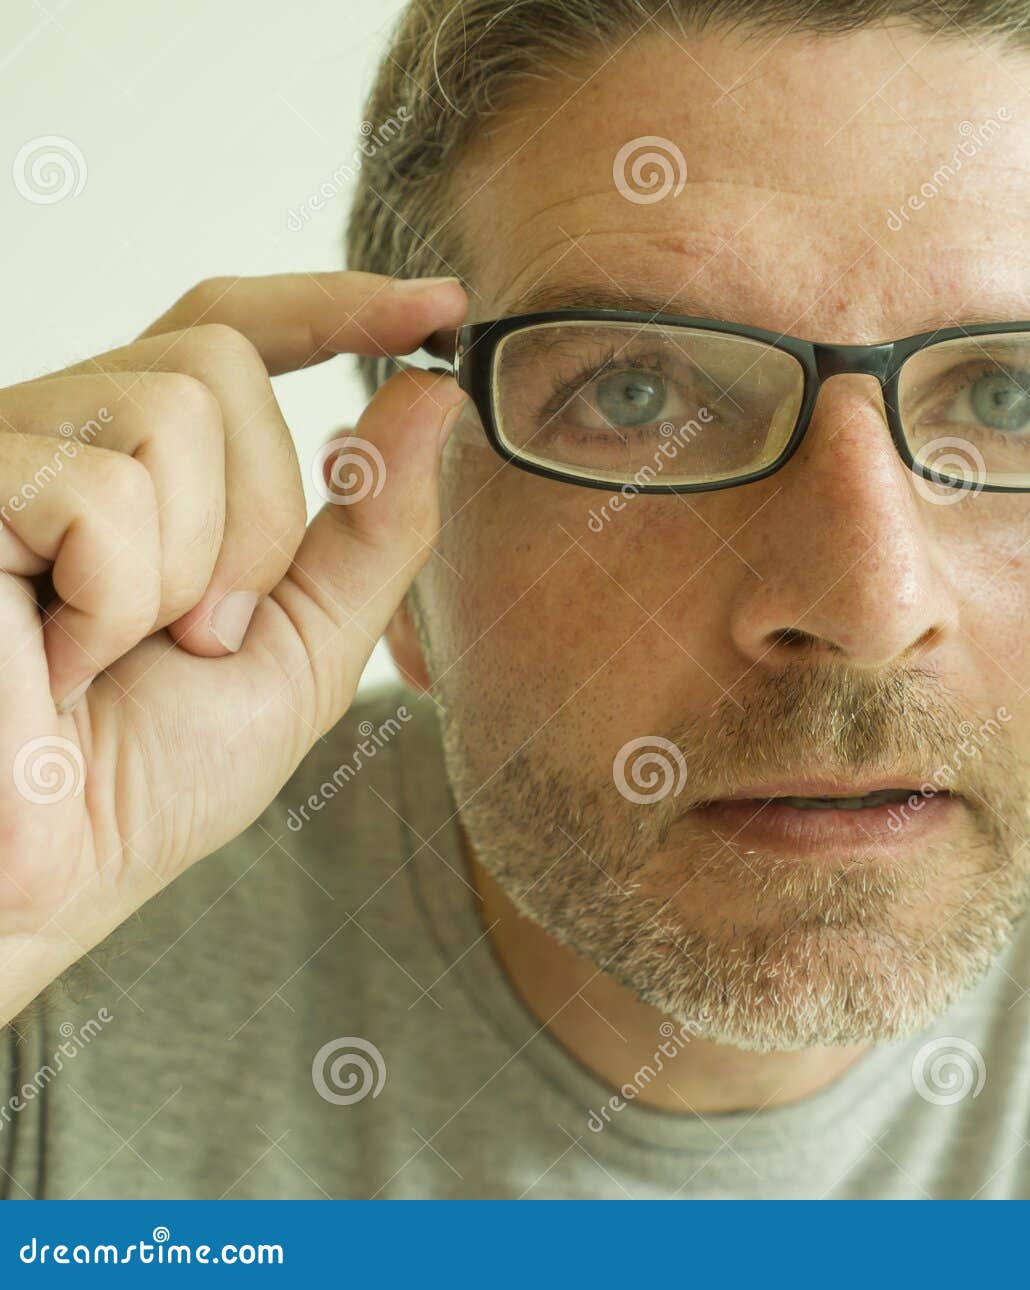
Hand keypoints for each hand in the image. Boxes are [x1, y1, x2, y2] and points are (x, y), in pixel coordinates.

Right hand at [0, 272, 467, 1022]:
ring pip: (171, 406)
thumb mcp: (303, 646)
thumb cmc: (147, 774)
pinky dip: (113, 600)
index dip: (334, 306)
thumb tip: (435, 392)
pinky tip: (50, 662)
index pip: (233, 329)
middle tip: (198, 635)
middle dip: (254, 515)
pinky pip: (99, 491)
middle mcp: (61, 432)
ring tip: (113, 654)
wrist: (33, 876)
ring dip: (186, 567)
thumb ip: (371, 527)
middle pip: (218, 363)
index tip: (443, 307)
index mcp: (142, 462)